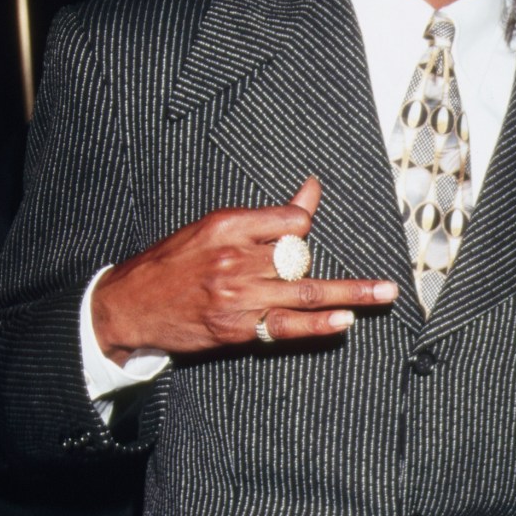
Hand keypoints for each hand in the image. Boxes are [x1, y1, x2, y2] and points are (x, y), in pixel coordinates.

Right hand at [90, 177, 399, 362]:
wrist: (127, 307)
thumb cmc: (171, 264)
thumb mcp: (210, 228)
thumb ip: (264, 216)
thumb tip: (312, 188)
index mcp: (228, 225)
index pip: (291, 221)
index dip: (306, 224)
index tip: (312, 225)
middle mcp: (235, 259)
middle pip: (302, 256)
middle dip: (337, 271)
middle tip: (388, 284)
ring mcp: (238, 295)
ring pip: (304, 290)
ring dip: (351, 295)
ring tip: (384, 295)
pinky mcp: (236, 327)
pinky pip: (285, 325)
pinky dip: (317, 324)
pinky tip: (343, 321)